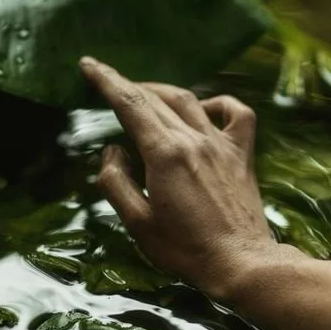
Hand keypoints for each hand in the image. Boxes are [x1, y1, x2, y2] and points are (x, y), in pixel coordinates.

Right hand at [79, 57, 279, 298]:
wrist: (241, 264)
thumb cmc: (185, 250)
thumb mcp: (137, 224)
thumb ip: (116, 183)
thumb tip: (112, 151)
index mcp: (165, 154)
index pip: (130, 104)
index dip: (106, 81)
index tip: (87, 65)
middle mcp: (194, 140)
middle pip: (155, 98)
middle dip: (126, 84)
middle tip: (105, 79)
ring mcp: (222, 145)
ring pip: (189, 101)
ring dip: (162, 92)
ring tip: (143, 94)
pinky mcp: (243, 155)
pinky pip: (235, 114)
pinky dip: (218, 104)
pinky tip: (204, 111)